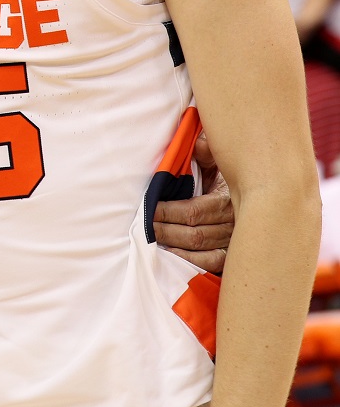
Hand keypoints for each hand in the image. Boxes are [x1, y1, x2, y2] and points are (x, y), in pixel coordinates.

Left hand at [152, 133, 231, 273]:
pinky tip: (172, 255)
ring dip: (172, 243)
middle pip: (193, 232)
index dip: (168, 211)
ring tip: (152, 238)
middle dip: (164, 229)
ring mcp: (233, 242)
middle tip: (145, 226)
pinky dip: (189, 260)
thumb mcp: (220, 163)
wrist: (260, 197)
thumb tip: (197, 144)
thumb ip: (207, 153)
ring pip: (198, 247)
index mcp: (228, 200)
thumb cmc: (229, 179)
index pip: (193, 211)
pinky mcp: (232, 255)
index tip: (149, 208)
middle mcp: (233, 223)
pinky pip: (209, 262)